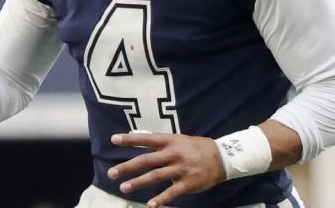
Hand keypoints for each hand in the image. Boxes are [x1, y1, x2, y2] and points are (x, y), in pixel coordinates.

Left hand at [108, 132, 225, 207]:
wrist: (222, 157)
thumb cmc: (196, 147)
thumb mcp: (178, 139)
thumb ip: (157, 139)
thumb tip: (136, 134)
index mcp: (170, 141)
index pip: (146, 139)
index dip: (130, 139)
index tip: (114, 139)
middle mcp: (173, 154)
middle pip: (147, 160)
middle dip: (128, 167)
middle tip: (112, 173)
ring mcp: (180, 169)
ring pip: (156, 176)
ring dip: (139, 182)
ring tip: (124, 187)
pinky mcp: (187, 183)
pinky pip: (172, 192)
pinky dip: (161, 199)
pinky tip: (150, 205)